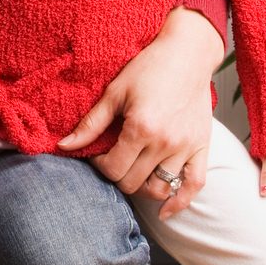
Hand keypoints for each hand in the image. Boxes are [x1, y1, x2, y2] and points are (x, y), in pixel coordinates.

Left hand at [56, 6, 221, 218]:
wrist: (187, 54)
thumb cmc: (148, 68)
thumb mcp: (114, 92)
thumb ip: (90, 124)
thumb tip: (63, 146)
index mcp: (140, 128)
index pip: (112, 168)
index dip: (99, 165)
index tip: (97, 153)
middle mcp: (165, 143)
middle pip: (133, 182)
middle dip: (117, 175)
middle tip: (113, 159)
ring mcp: (186, 148)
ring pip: (159, 188)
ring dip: (142, 187)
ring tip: (133, 172)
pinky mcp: (202, 147)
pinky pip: (194, 186)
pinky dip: (180, 202)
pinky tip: (166, 210)